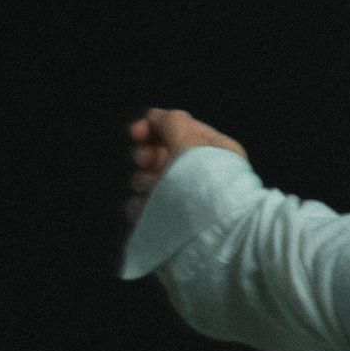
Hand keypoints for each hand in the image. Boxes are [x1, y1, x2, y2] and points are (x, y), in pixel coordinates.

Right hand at [123, 107, 246, 227]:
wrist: (213, 234)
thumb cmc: (205, 183)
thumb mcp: (190, 142)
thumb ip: (171, 122)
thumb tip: (156, 116)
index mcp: (213, 151)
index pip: (178, 130)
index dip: (153, 127)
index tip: (136, 133)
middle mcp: (198, 174)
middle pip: (158, 154)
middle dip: (148, 157)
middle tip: (149, 163)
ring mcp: (182, 200)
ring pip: (146, 182)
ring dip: (144, 182)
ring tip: (155, 191)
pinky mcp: (168, 222)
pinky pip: (142, 207)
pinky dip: (141, 207)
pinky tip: (148, 209)